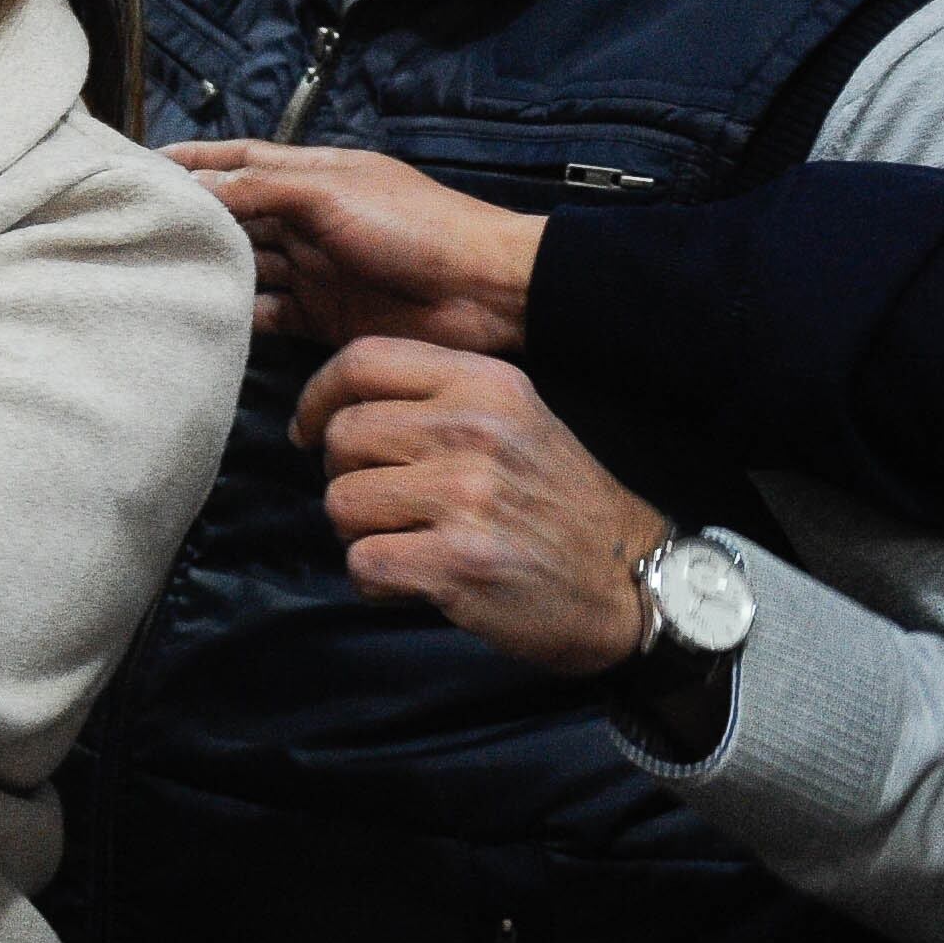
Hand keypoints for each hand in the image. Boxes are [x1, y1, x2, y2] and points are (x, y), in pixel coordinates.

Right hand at [164, 141, 542, 353]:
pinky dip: (239, 317)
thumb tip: (195, 187)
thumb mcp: (329, 193)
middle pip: (235, 214)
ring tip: (155, 276)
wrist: (484, 291)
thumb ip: (260, 189)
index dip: (193, 160)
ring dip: (210, 269)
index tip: (140, 165)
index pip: (239, 159)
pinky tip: (203, 319)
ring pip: (246, 266)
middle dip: (191, 219)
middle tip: (130, 229)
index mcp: (311, 174)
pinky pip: (268, 315)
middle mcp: (306, 218)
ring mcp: (313, 269)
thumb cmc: (412, 225)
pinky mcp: (322, 317)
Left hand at [294, 340, 668, 675]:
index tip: (311, 430)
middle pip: (342, 435)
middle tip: (384, 505)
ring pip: (341, 502)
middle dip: (344, 476)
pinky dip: (377, 582)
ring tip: (410, 543)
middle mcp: (475, 431)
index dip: (318, 396)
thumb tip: (329, 412)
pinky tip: (417, 582)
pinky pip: (362, 562)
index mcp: (486, 384)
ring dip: (361, 533)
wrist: (632, 582)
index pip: (362, 360)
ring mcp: (466, 497)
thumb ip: (436, 400)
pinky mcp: (458, 562)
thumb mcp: (515, 419)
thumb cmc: (559, 502)